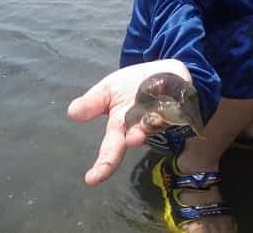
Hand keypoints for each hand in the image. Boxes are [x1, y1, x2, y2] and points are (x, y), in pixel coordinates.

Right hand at [67, 59, 190, 185]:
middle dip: (134, 137)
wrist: (162, 72)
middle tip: (131, 139)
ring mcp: (162, 116)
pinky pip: (176, 107)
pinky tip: (167, 101)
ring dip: (153, 122)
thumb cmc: (132, 86)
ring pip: (158, 122)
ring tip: (147, 121)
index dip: (103, 164)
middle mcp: (142, 125)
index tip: (91, 179)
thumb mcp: (107, 90)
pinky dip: (171, 104)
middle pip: (136, 136)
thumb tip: (72, 113)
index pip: (110, 149)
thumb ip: (93, 103)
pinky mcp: (180, 105)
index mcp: (122, 125)